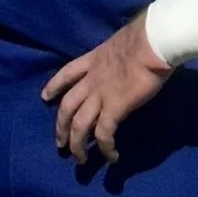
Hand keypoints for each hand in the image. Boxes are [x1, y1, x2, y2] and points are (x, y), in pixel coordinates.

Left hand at [41, 15, 173, 164]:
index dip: (54, 86)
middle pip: (67, 106)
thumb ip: (116, 57)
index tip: (45, 97)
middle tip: (60, 143)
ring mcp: (100, 95)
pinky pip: (104, 133)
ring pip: (79, 125)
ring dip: (76, 144)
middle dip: (61, 126)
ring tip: (78, 159)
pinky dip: (105, 147)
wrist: (153, 42)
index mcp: (93, 60)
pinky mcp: (115, 108)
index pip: (67, 73)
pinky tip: (111, 157)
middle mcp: (91, 80)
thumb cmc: (145, 37)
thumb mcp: (121, 44)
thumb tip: (125, 62)